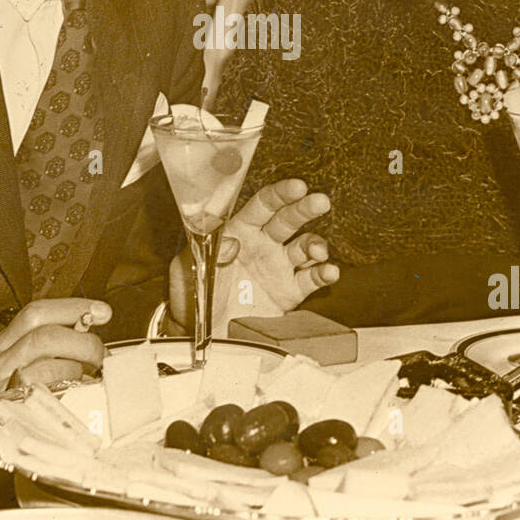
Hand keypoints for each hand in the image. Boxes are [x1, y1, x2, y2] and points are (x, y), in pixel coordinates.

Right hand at [0, 298, 110, 411]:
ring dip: (74, 366)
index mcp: (6, 343)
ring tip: (87, 378)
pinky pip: (35, 389)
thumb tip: (93, 344)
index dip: (73, 308)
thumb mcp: (26, 371)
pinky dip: (60, 387)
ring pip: (38, 362)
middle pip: (43, 334)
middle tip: (100, 357)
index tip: (102, 311)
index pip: (38, 312)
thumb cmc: (9, 405)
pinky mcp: (2, 407)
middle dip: (81, 341)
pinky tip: (71, 395)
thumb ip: (52, 353)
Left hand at [167, 179, 337, 331]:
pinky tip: (329, 271)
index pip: (263, 206)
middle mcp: (263, 244)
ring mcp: (278, 267)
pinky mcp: (289, 291)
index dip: (280, 195)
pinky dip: (324, 273)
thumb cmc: (193, 293)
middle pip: (288, 220)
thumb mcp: (191, 266)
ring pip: (304, 246)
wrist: (202, 332)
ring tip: (317, 252)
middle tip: (320, 202)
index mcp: (240, 231)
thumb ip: (210, 250)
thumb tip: (232, 242)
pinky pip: (311, 278)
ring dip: (316, 244)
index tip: (297, 187)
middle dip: (305, 209)